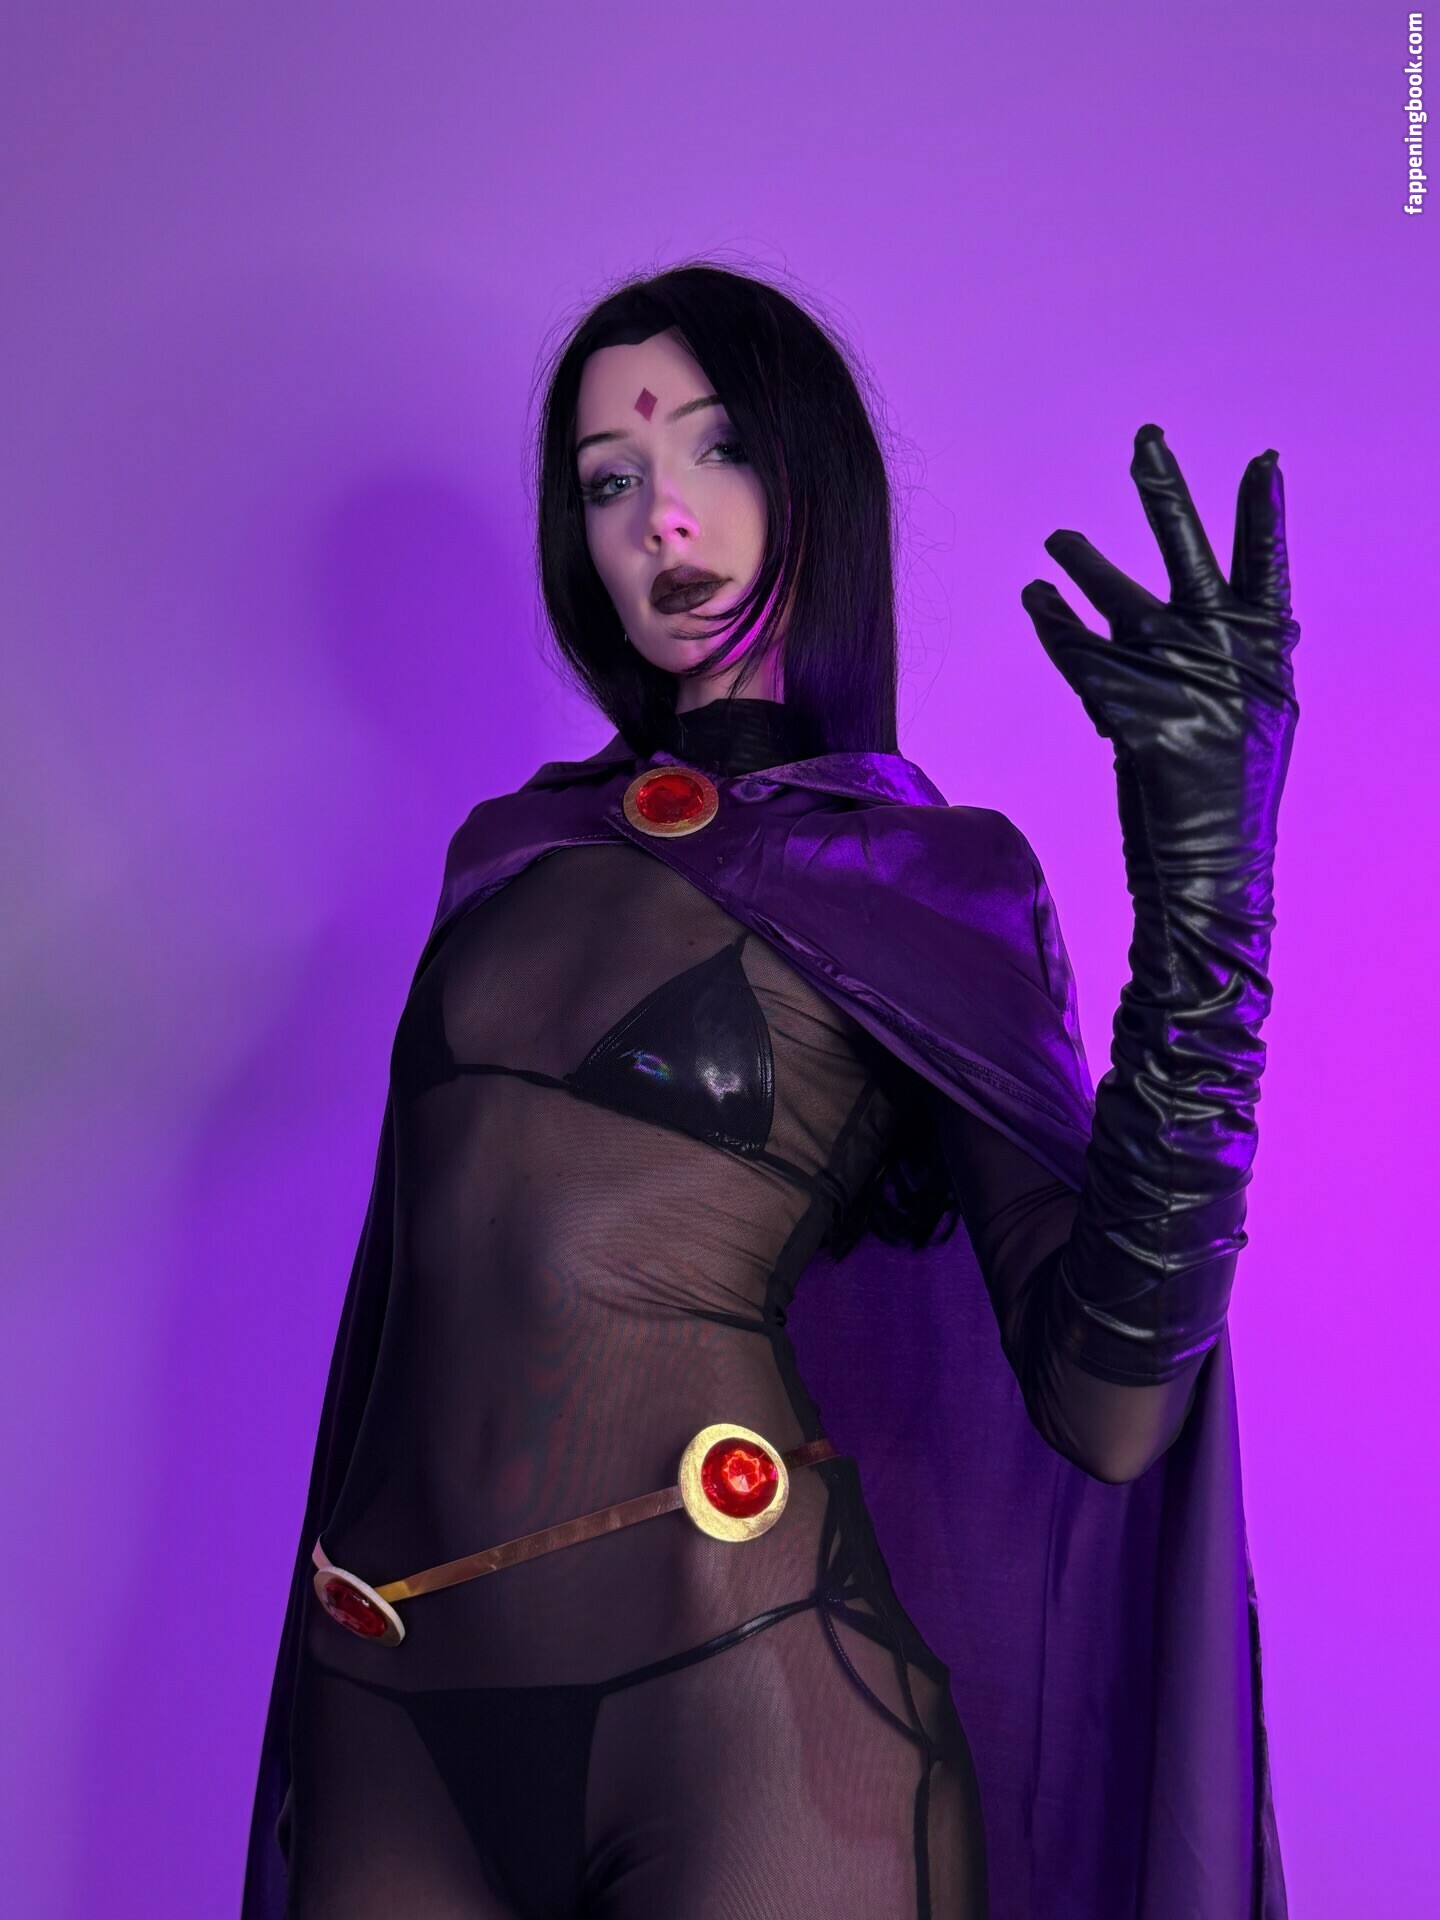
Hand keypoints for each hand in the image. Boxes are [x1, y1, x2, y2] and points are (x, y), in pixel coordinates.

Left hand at [1020, 426, 1299, 877]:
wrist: (1212, 869)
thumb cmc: (1230, 796)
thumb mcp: (1258, 718)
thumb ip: (1245, 660)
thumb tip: (1243, 616)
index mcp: (1267, 654)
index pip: (1268, 569)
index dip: (1263, 515)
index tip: (1262, 460)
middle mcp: (1227, 657)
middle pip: (1191, 557)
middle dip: (1166, 494)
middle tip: (1145, 437)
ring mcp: (1182, 685)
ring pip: (1120, 601)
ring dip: (1084, 564)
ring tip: (1055, 537)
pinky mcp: (1136, 718)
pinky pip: (1081, 656)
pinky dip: (1056, 625)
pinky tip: (1037, 600)